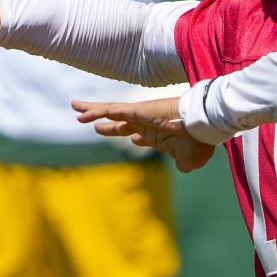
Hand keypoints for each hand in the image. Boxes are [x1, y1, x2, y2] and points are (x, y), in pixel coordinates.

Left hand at [73, 97, 215, 172]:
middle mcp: (147, 124)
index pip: (141, 135)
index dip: (133, 136)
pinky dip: (94, 112)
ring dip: (93, 112)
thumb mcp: (190, 159)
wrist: (200, 126)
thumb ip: (184, 163)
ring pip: (110, 112)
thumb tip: (184, 167)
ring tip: (77, 109)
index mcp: (158, 135)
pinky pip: (110, 110)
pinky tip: (80, 114)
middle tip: (96, 127)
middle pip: (121, 124)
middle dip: (108, 125)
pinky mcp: (135, 110)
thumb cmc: (198, 142)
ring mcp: (140, 116)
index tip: (132, 139)